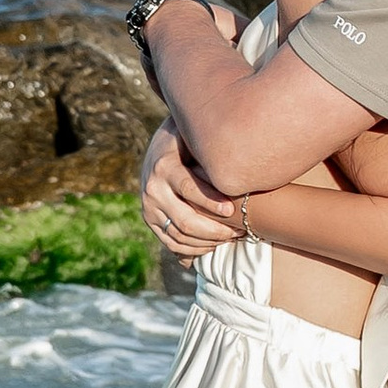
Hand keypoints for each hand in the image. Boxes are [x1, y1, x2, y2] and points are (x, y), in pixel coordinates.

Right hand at [141, 124, 242, 258]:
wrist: (159, 149)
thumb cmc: (187, 142)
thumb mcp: (194, 138)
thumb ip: (210, 149)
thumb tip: (238, 157)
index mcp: (164, 166)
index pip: (189, 189)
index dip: (211, 203)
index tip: (231, 211)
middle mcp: (152, 189)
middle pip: (185, 220)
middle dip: (214, 230)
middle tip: (237, 231)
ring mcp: (148, 207)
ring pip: (179, 236)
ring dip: (207, 242)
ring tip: (230, 238)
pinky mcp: (149, 220)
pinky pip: (171, 242)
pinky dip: (193, 249)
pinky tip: (213, 245)